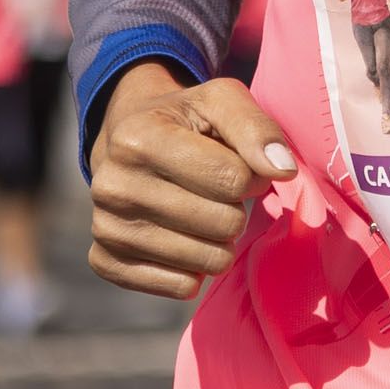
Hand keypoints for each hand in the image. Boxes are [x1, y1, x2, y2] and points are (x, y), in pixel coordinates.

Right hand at [88, 66, 294, 301]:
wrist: (129, 143)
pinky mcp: (106, 261)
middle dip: (236, 210)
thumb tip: (283, 171)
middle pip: (223, 224)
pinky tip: (185, 240)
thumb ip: (257, 128)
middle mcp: (112, 186)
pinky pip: (181, 286)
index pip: (233, 180)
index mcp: (137, 139)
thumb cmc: (186, 123)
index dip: (251, 176)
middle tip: (221, 195)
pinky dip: (196, 269)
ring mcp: (106, 228)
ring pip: (207, 261)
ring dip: (220, 241)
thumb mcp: (221, 102)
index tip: (239, 167)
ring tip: (204, 215)